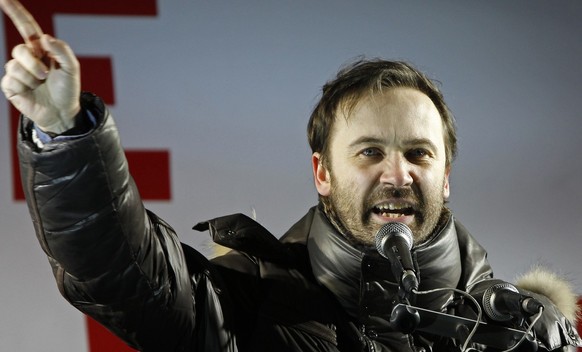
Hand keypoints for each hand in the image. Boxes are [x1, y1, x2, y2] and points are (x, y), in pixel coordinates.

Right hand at [1, 0, 79, 133]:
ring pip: (14, 65)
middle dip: (33, 63)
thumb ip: (61, 50)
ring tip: (41, 85)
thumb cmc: (67, 90)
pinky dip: (23, 85)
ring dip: (31, 77)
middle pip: (20, 50)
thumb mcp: (71, 69)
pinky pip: (10, 79)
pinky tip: (31, 91)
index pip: (26, 27)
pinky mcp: (10, 86)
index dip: (15, 12)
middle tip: (46, 75)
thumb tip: (43, 38)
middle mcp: (27, 58)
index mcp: (41, 50)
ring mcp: (17, 72)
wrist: (62, 112)